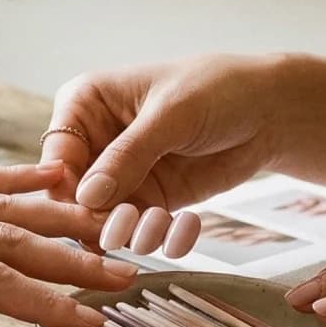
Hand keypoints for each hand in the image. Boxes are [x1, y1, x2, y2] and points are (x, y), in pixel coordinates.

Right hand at [39, 56, 294, 240]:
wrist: (268, 111)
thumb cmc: (217, 89)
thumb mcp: (170, 115)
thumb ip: (128, 156)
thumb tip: (86, 197)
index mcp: (85, 105)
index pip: (57, 157)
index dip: (66, 190)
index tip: (89, 211)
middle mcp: (95, 144)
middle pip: (74, 198)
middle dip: (101, 219)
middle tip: (130, 225)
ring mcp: (122, 176)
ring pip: (106, 223)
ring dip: (135, 232)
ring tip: (162, 222)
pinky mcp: (151, 201)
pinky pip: (143, 232)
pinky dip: (164, 237)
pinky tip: (189, 225)